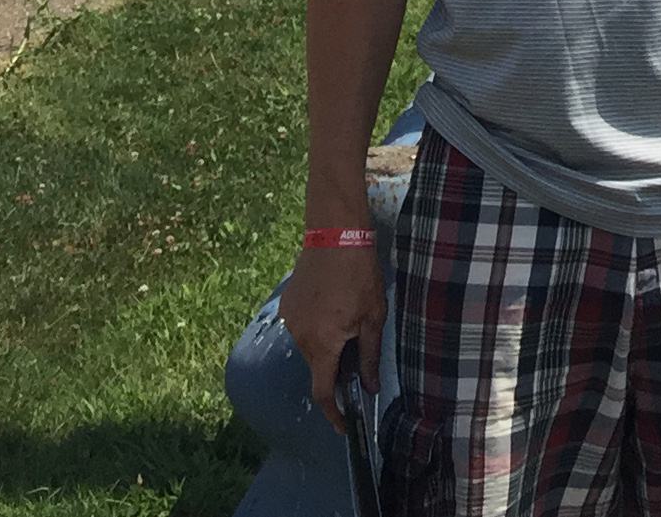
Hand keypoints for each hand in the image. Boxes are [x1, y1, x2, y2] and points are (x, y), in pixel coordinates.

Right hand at [279, 242, 388, 433]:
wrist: (334, 236)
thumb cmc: (359, 276)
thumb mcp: (373, 318)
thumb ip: (369, 356)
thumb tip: (371, 387)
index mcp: (322, 344)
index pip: (323, 392)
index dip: (333, 413)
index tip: (343, 425)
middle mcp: (299, 337)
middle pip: (317, 367)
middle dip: (335, 370)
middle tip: (358, 355)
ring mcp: (289, 320)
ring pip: (310, 347)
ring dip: (326, 346)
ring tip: (348, 321)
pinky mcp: (286, 305)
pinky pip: (302, 328)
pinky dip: (317, 329)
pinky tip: (333, 308)